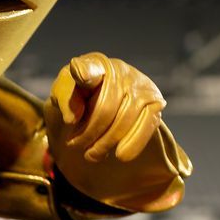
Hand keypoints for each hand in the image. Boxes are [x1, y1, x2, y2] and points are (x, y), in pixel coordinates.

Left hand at [48, 53, 165, 162]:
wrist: (108, 100)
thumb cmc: (82, 96)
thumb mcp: (64, 94)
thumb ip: (64, 98)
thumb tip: (73, 118)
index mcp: (95, 64)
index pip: (88, 68)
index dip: (85, 72)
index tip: (80, 76)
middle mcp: (121, 70)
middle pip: (104, 107)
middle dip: (88, 132)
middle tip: (74, 146)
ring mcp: (141, 85)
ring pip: (124, 120)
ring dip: (105, 143)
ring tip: (91, 155)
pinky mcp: (155, 102)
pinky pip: (146, 126)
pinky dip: (133, 143)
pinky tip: (120, 155)